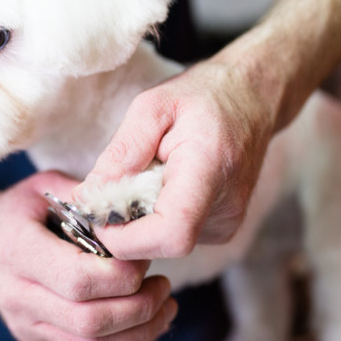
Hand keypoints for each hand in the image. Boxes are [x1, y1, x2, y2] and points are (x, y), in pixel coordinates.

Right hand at [0, 171, 177, 340]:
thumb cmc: (22, 213)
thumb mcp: (44, 186)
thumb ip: (85, 195)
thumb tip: (130, 207)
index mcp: (17, 252)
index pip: (77, 278)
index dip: (121, 274)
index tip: (144, 259)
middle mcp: (17, 296)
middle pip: (89, 320)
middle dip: (139, 306)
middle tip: (163, 285)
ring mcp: (26, 325)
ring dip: (140, 332)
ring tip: (165, 306)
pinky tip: (148, 324)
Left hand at [78, 56, 276, 259]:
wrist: (253, 98)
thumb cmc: (204, 96)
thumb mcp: (152, 107)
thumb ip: (121, 154)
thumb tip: (87, 198)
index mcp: (208, 172)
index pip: (170, 234)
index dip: (126, 238)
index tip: (100, 214)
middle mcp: (224, 208)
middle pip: (159, 244)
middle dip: (122, 225)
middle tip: (113, 185)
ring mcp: (226, 224)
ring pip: (162, 242)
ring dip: (137, 218)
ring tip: (145, 175)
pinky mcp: (221, 230)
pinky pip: (173, 235)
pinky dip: (153, 216)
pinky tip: (160, 185)